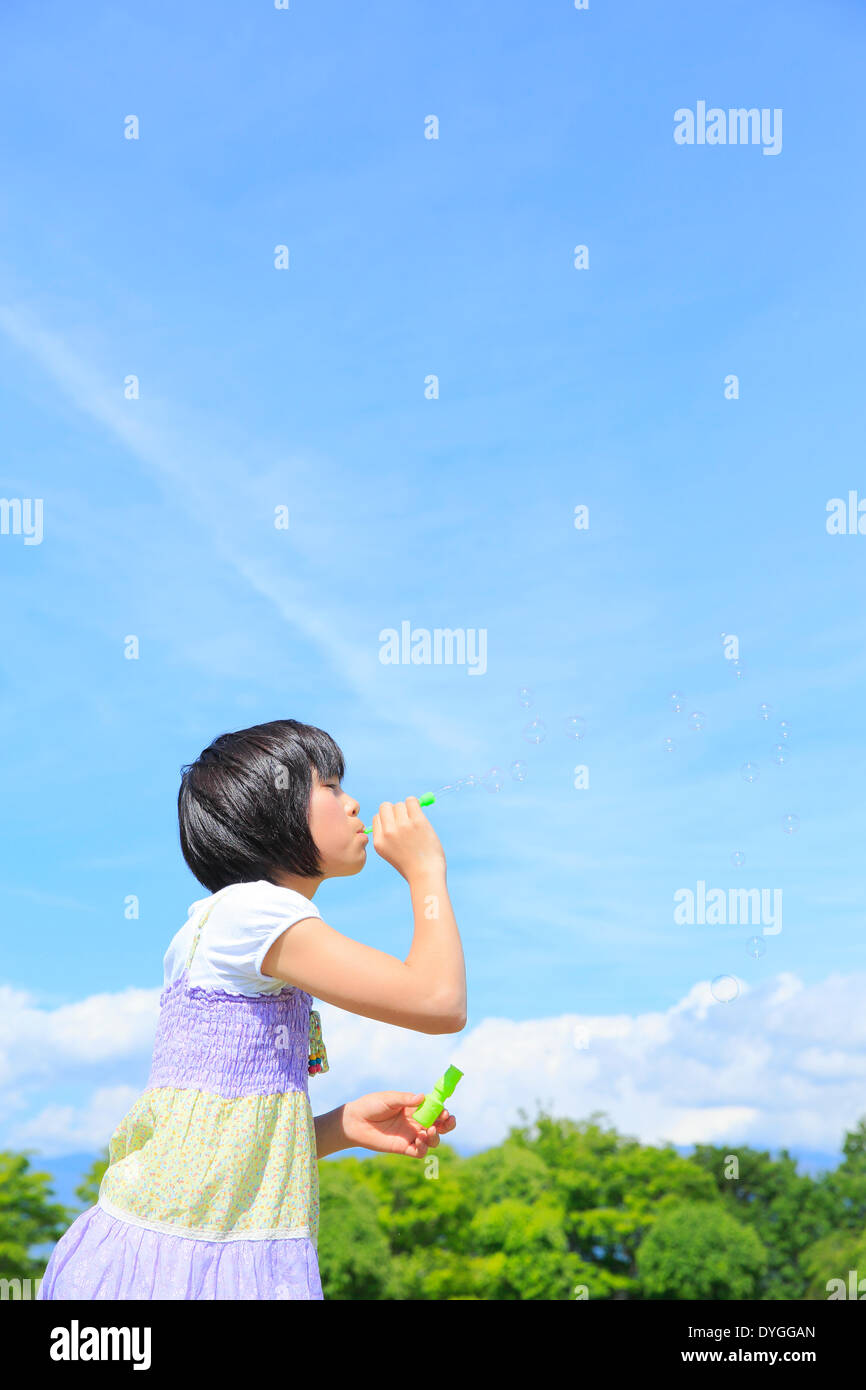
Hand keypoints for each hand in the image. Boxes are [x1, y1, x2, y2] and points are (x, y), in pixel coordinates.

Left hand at [341, 1090, 455, 1156]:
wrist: (355, 1122)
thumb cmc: (372, 1105)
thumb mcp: (389, 1099)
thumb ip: (406, 1100)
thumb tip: (422, 1097)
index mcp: (415, 1108)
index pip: (435, 1110)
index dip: (443, 1111)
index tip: (445, 1111)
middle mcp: (416, 1122)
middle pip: (439, 1126)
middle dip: (448, 1124)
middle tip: (447, 1121)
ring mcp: (411, 1135)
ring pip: (432, 1140)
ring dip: (435, 1136)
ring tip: (429, 1130)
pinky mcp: (403, 1148)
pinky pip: (420, 1151)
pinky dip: (424, 1147)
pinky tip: (419, 1140)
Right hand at [369, 797, 445, 880]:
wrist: (426, 875)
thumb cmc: (412, 866)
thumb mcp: (392, 853)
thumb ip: (389, 836)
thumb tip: (395, 813)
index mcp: (379, 842)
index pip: (377, 818)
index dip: (387, 820)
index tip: (398, 828)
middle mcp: (388, 832)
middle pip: (385, 807)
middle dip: (395, 812)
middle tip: (406, 822)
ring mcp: (402, 826)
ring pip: (399, 804)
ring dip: (407, 810)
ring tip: (415, 824)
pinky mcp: (417, 821)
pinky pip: (411, 801)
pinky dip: (414, 804)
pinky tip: (419, 816)